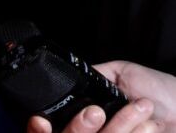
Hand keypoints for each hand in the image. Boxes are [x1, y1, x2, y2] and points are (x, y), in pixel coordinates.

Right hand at [26, 61, 175, 131]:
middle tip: (98, 112)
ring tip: (143, 110)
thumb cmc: (161, 92)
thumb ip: (94, 76)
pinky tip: (151, 125)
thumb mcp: (122, 74)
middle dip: (82, 125)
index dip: (39, 128)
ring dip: (123, 125)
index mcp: (87, 115)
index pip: (53, 127)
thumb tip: (67, 79)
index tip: (41, 121)